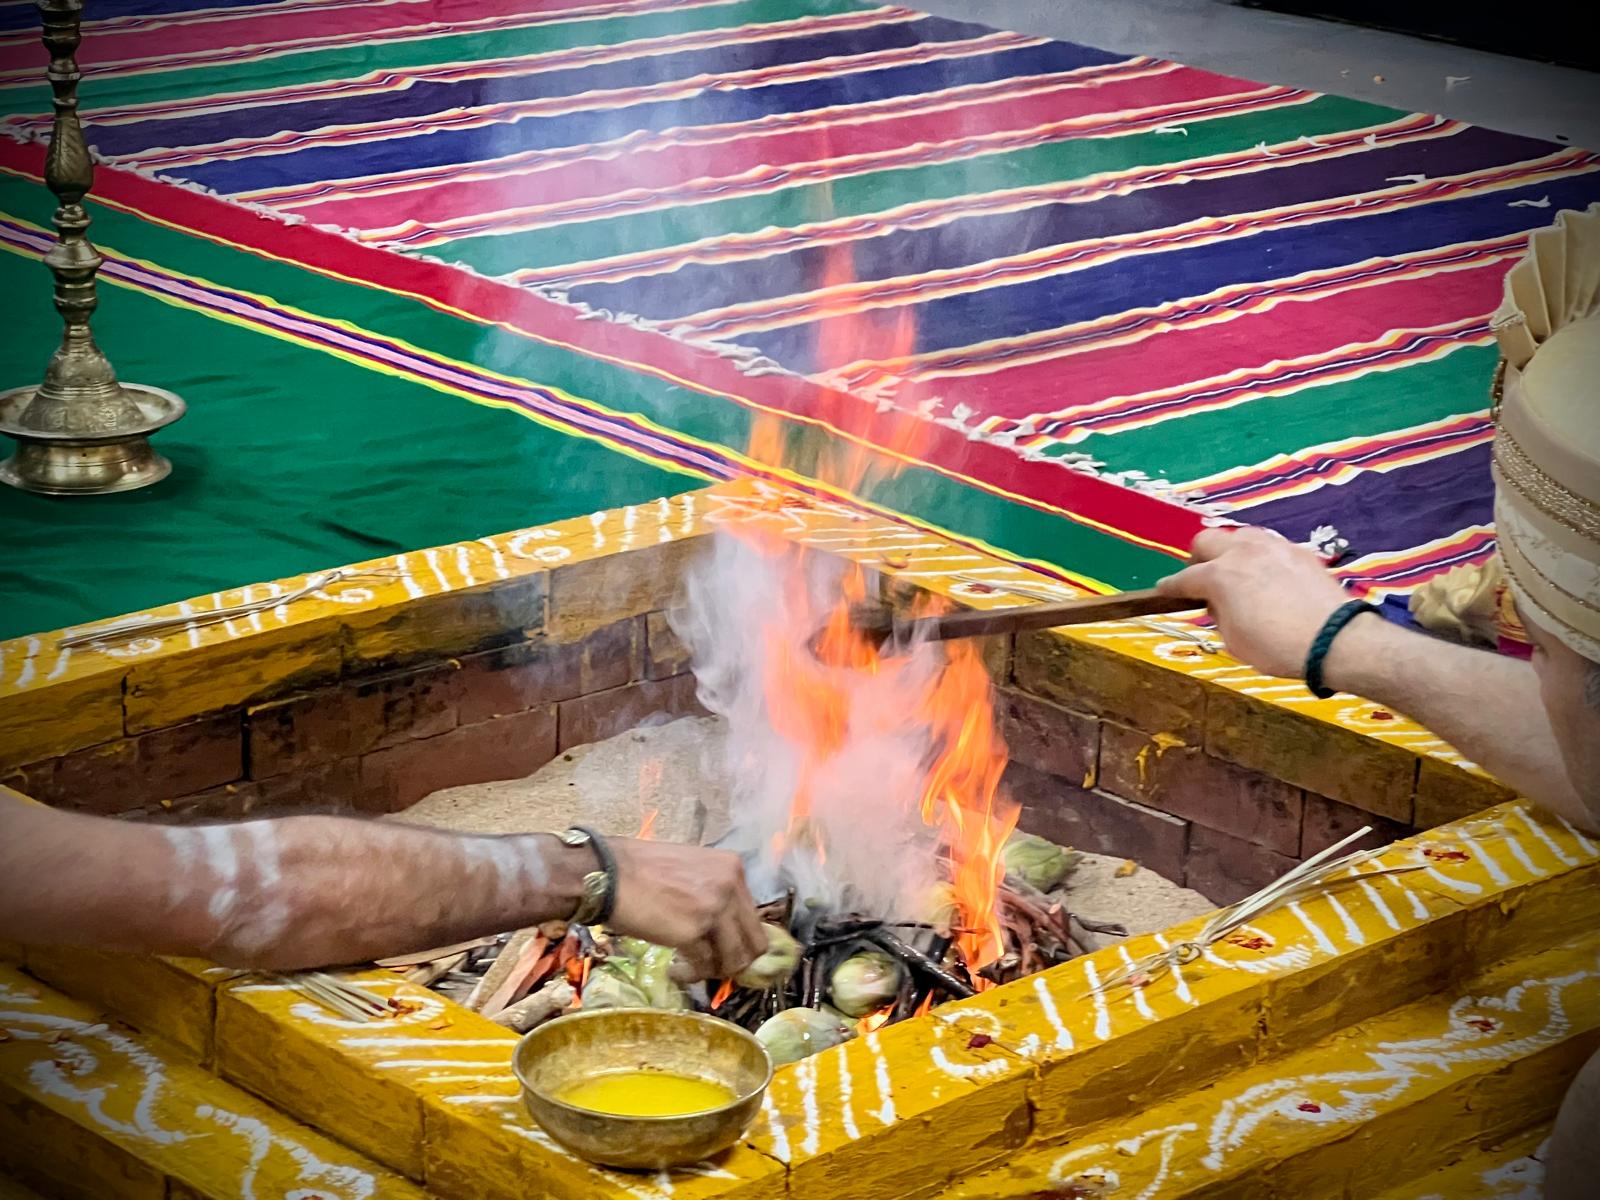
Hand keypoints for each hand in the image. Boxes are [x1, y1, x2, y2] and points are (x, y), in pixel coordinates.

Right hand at [605, 839, 765, 980]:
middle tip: (712, 966)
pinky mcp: (694, 932)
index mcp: (732, 868)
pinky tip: (674, 969)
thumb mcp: (690, 869)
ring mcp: (715, 909)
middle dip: (734, 961)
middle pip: (754, 942)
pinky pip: (704, 966)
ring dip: (713, 970)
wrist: (607, 874)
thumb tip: (722, 926)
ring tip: (688, 967)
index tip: (721, 950)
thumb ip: (712, 892)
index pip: (752, 916)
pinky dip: (691, 974)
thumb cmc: (639, 868)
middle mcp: (731, 886)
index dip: (738, 939)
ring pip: (734, 959)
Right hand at [1157, 527, 1348, 677]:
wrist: (1335, 639)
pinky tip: (1269, 576)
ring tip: (1237, 572)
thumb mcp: (1234, 640)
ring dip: (1230, 550)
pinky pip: (1270, 545)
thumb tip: (1218, 602)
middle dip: (1197, 558)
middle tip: (1202, 578)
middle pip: (1206, 539)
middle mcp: (1242, 552)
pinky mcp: (1299, 551)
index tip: (1164, 591)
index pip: (1184, 578)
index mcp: (1220, 575)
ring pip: (1239, 535)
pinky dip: (1261, 557)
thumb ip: (1219, 614)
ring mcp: (1273, 547)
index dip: (1170, 587)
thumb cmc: (1277, 647)